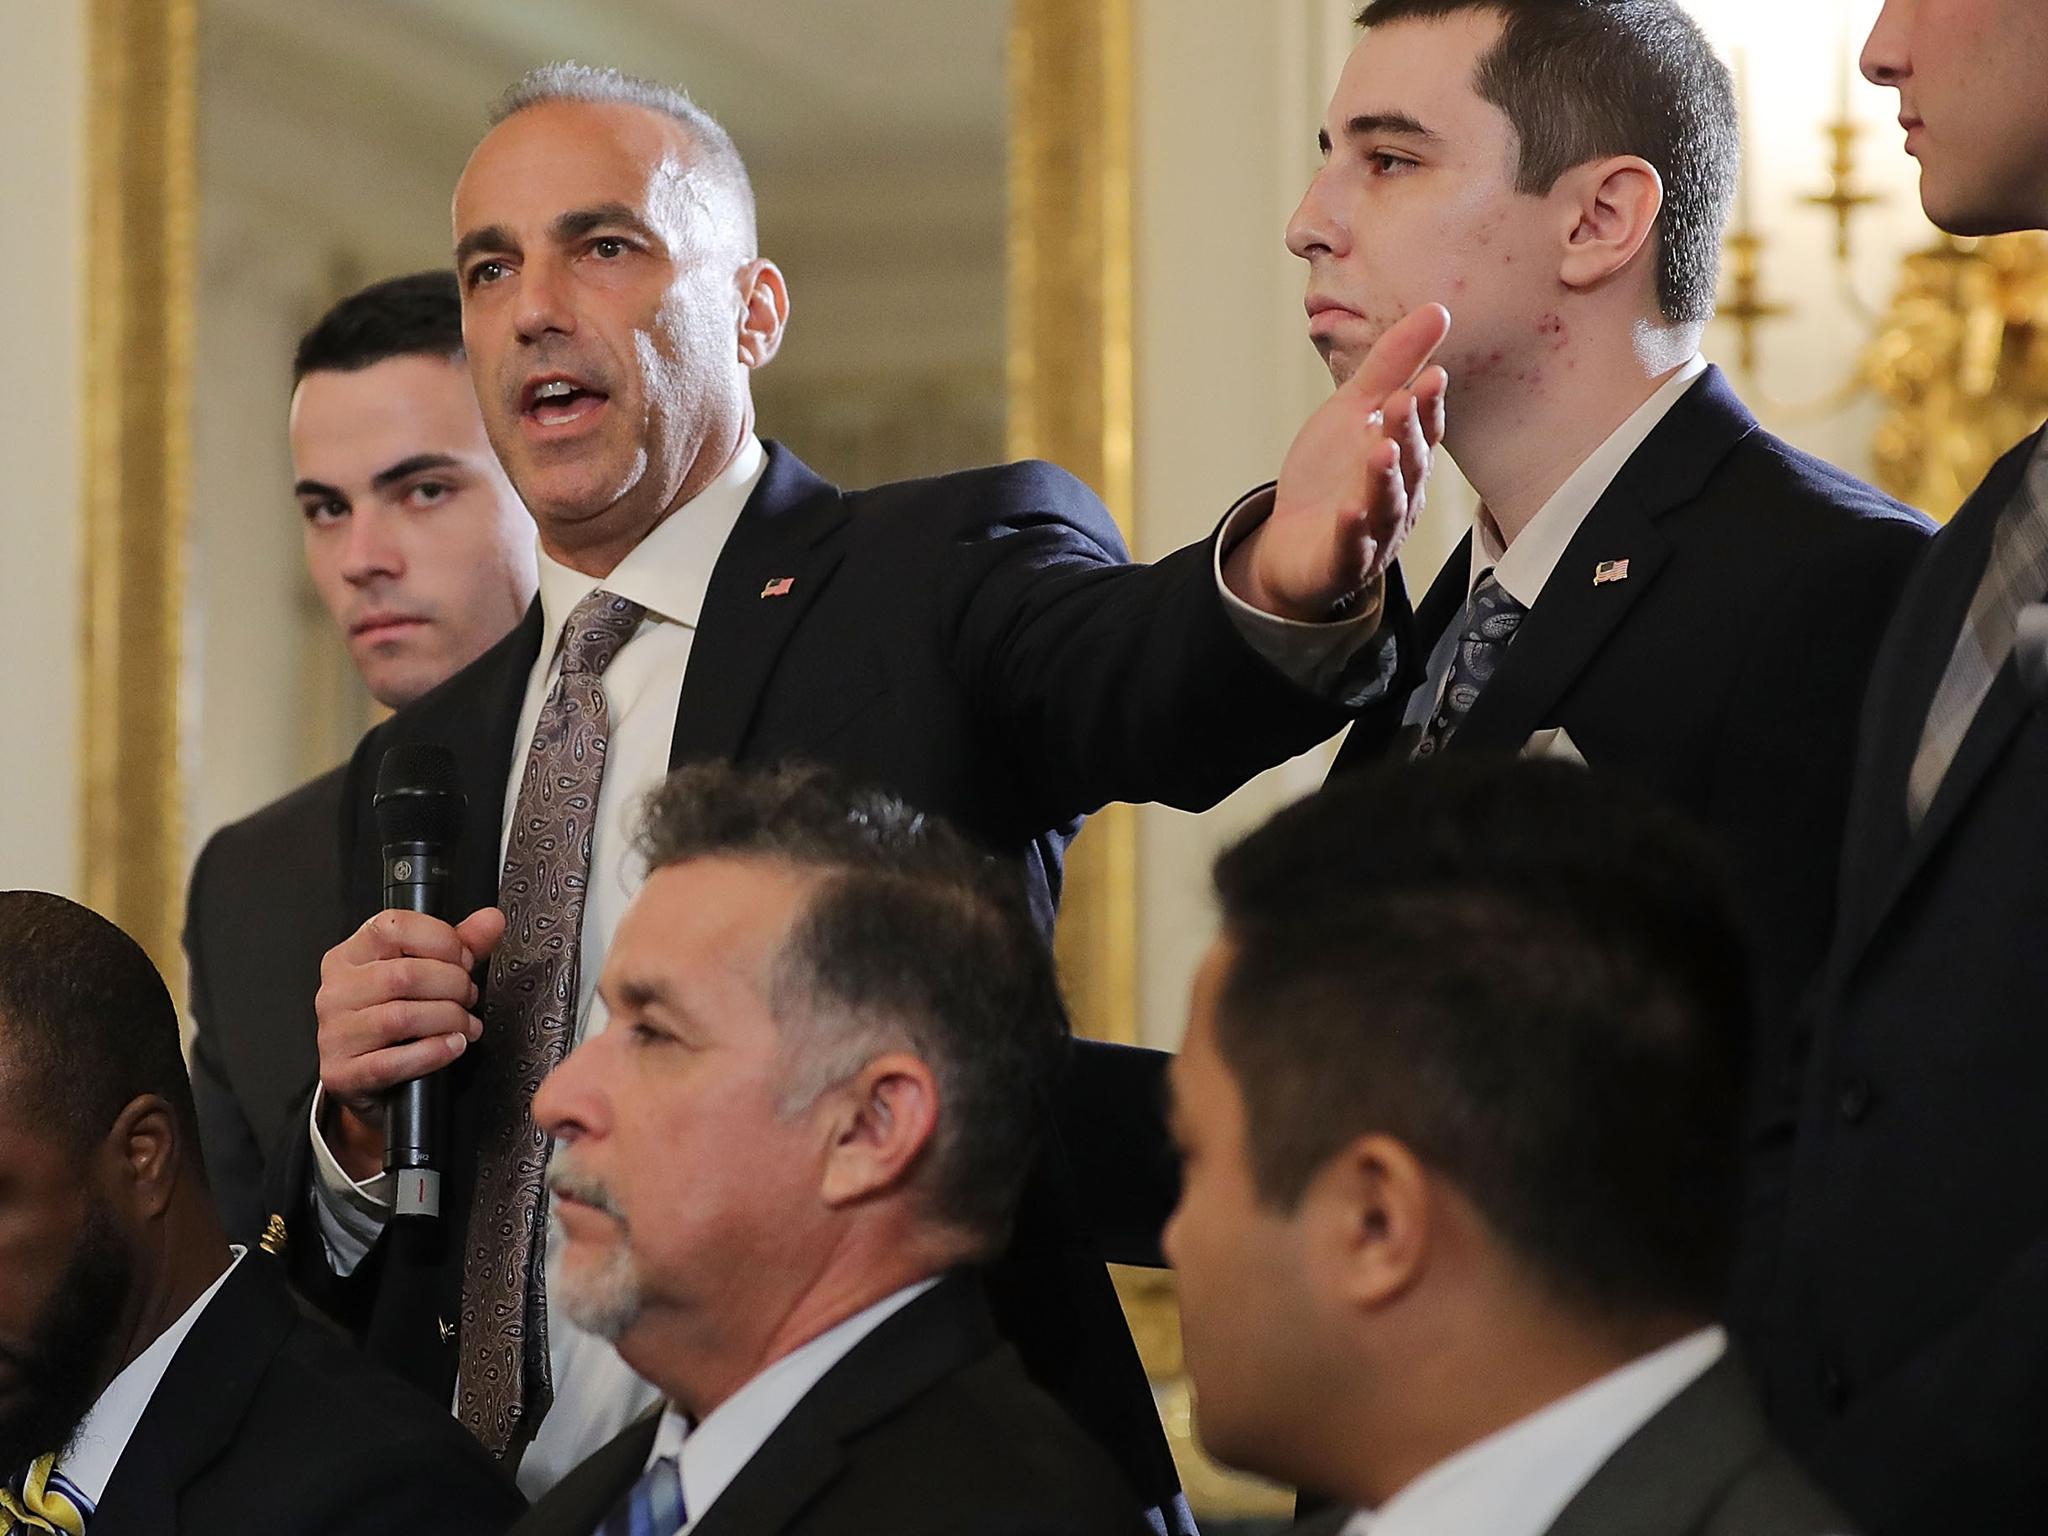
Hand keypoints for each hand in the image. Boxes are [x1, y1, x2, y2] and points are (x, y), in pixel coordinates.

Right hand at [315, 906, 505, 1171]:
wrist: (372, 1082)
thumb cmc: (399, 1020)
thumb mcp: (427, 974)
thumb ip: (460, 944)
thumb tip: (492, 920)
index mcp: (351, 955)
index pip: (392, 928)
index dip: (441, 941)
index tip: (463, 960)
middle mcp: (335, 990)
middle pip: (404, 975)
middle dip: (453, 986)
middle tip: (469, 998)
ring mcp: (334, 1033)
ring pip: (401, 1017)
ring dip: (448, 1020)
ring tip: (466, 1025)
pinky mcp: (341, 1073)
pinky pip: (392, 1062)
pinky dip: (433, 1053)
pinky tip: (453, 1047)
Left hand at [1229, 304, 1451, 620]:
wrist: (1292, 542)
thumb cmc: (1331, 475)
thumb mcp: (1354, 410)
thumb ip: (1393, 365)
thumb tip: (1438, 310)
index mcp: (1404, 456)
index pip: (1424, 428)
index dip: (1429, 405)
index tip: (1433, 375)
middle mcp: (1398, 494)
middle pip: (1409, 463)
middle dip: (1407, 433)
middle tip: (1403, 402)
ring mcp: (1374, 531)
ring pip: (1387, 505)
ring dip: (1385, 480)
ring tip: (1381, 452)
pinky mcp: (1343, 561)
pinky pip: (1353, 546)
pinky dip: (1353, 530)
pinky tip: (1350, 512)